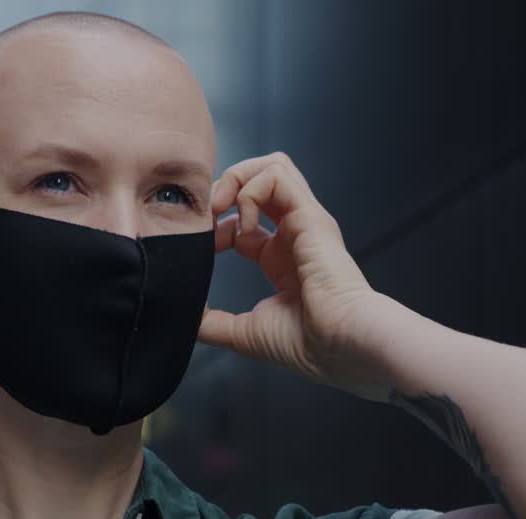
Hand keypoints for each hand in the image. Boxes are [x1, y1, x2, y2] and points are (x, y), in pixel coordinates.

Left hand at [200, 152, 390, 399]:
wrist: (340, 345)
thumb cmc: (306, 344)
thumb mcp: (244, 334)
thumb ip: (212, 324)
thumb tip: (185, 318)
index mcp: (280, 258)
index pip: (243, 221)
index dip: (216, 227)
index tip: (200, 248)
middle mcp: (293, 234)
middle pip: (260, 181)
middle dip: (224, 188)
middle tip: (205, 216)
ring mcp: (303, 221)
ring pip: (271, 166)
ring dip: (237, 178)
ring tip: (221, 207)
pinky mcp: (309, 214)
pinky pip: (277, 174)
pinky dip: (250, 190)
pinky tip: (243, 224)